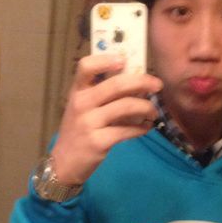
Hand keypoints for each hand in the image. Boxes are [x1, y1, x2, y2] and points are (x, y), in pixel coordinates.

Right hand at [51, 54, 162, 185]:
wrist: (64, 162)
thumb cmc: (77, 129)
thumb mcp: (81, 107)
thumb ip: (100, 93)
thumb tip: (135, 79)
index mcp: (77, 91)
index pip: (86, 66)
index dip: (105, 60)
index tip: (124, 60)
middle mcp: (81, 103)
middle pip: (115, 85)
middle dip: (142, 82)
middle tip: (157, 84)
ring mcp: (89, 123)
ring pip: (126, 107)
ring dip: (147, 107)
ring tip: (153, 111)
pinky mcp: (98, 142)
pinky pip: (128, 130)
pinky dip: (142, 127)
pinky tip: (146, 127)